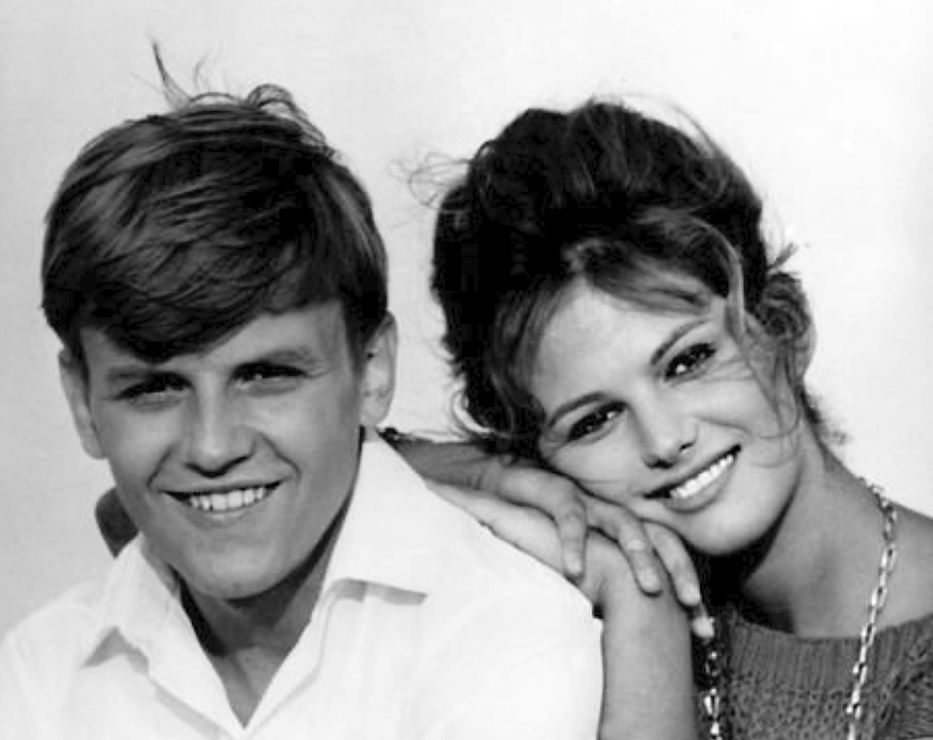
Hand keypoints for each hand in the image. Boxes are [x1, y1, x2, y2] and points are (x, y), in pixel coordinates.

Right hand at [473, 456, 706, 628]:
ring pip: (624, 524)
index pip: (669, 559)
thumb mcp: (582, 563)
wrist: (506, 488)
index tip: (705, 631)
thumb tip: (626, 640)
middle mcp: (614, 515)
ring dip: (640, 554)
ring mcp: (590, 502)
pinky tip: (574, 570)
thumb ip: (605, 589)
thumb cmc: (547, 530)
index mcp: (625, 534)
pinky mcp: (558, 492)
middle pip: (660, 538)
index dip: (689, 591)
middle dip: (680, 570)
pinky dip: (574, 542)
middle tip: (693, 603)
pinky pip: (570, 517)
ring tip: (651, 587)